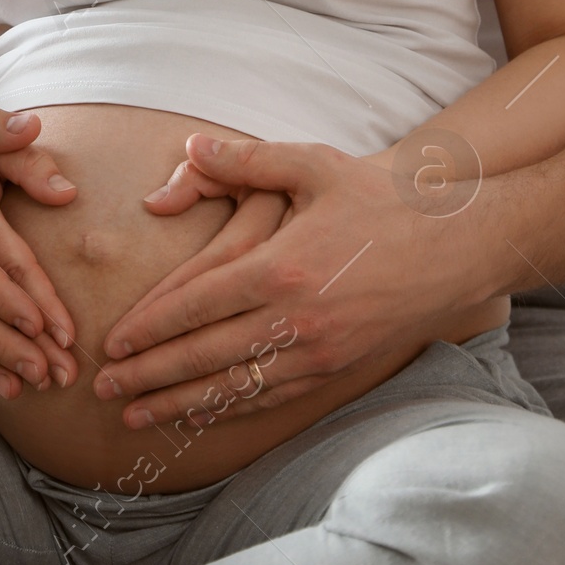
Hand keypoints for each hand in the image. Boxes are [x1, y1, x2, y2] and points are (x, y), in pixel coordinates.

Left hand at [96, 132, 480, 429]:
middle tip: (102, 388)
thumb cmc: (385, 200)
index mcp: (282, 268)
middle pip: (204, 356)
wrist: (461, 246)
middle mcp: (297, 319)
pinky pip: (272, 397)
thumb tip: (188, 149)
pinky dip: (230, 410)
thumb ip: (246, 160)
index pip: (196, 305)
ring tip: (136, 415)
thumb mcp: (315, 165)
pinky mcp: (338, 368)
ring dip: (180, 404)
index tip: (112, 342)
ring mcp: (319, 351)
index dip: (149, 328)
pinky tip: (200, 415)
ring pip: (234, 388)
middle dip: (149, 376)